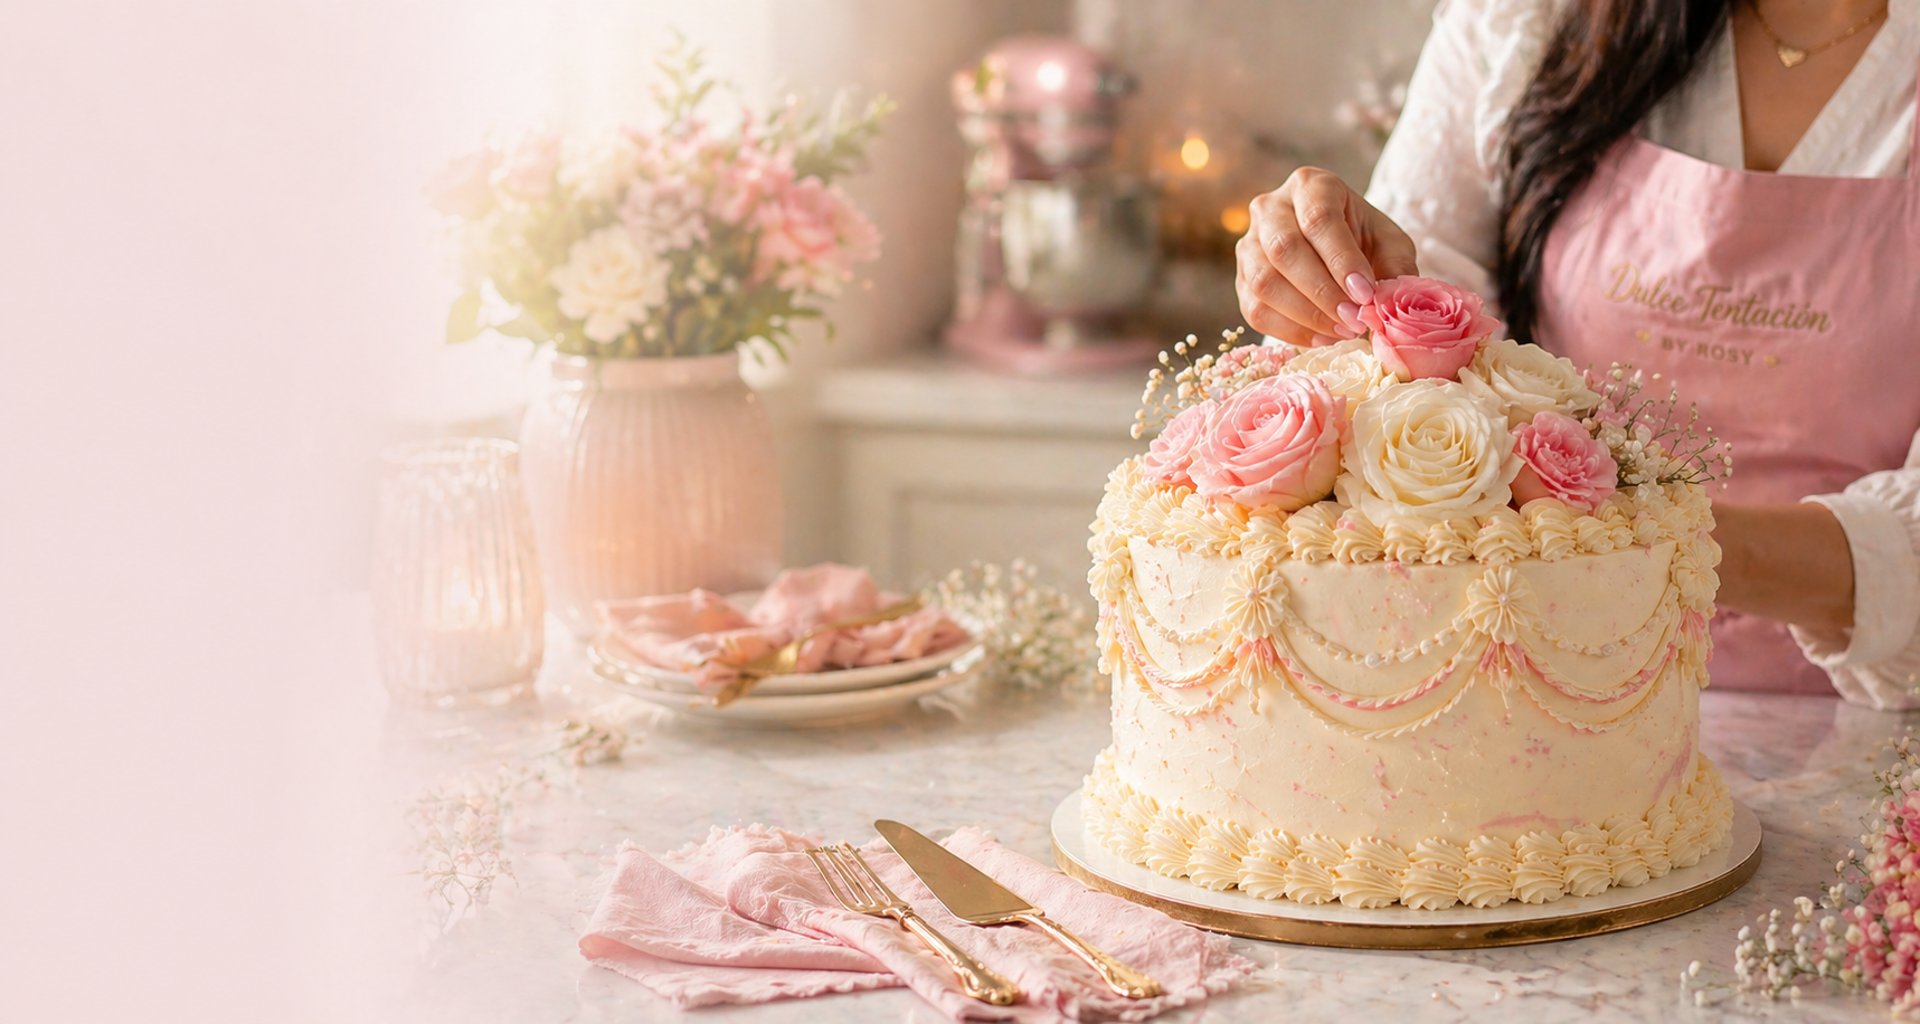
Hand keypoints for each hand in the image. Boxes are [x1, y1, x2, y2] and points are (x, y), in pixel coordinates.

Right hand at [1235, 166, 1419, 345]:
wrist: (1336, 251)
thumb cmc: (1364, 241)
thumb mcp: (1390, 244)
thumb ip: (1395, 268)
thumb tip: (1385, 303)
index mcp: (1310, 186)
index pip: (1318, 219)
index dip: (1341, 260)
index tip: (1365, 294)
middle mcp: (1270, 208)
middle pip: (1284, 249)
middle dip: (1322, 292)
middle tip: (1354, 319)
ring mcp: (1249, 244)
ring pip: (1264, 282)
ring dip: (1306, 315)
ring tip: (1342, 330)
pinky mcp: (1241, 280)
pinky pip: (1256, 310)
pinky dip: (1291, 331)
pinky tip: (1323, 337)